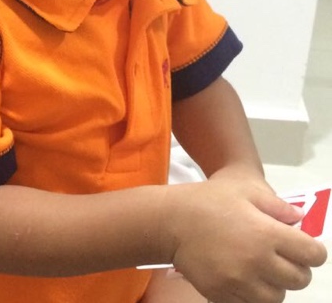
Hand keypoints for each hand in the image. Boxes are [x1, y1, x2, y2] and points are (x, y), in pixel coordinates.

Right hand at [165, 176, 327, 302]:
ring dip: (275, 283)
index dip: (312, 250)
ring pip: (278, 296)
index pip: (313, 255)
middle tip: (279, 254)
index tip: (301, 245)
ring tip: (259, 267)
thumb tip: (299, 219)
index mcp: (266, 233)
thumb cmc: (208, 200)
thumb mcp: (243, 190)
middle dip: (295, 267)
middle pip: (299, 279)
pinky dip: (253, 294)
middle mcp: (257, 262)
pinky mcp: (224, 296)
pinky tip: (243, 276)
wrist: (170, 221)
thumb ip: (276, 205)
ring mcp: (240, 282)